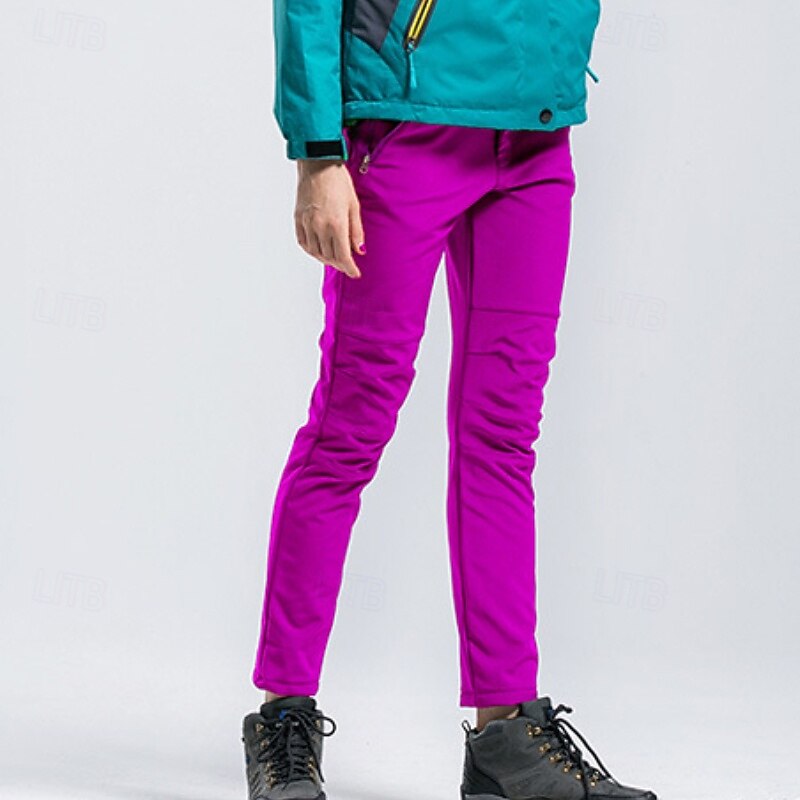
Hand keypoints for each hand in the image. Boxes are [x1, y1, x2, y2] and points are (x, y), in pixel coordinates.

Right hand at [294, 159, 364, 278]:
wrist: (317, 164)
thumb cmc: (338, 181)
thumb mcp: (353, 206)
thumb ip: (356, 231)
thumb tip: (360, 250)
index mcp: (336, 224)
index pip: (343, 256)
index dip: (350, 268)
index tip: (355, 273)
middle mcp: (320, 227)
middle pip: (330, 256)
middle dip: (340, 264)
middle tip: (348, 265)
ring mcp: (307, 224)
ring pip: (316, 252)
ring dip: (327, 259)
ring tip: (335, 259)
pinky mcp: (298, 219)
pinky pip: (304, 243)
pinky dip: (312, 251)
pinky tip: (319, 250)